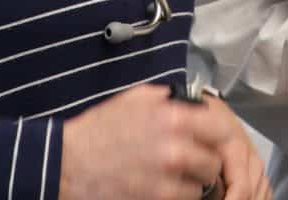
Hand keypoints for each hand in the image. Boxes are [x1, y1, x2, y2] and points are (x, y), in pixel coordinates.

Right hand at [60, 83, 262, 198]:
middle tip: (194, 163)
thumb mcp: (133, 99)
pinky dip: (178, 196)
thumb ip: (166, 98)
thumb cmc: (98, 130)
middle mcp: (175, 147)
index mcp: (172, 117)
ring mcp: (167, 178)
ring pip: (203, 185)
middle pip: (214, 161)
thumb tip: (189, 100)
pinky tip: (164, 189)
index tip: (213, 140)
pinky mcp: (157, 199)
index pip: (220, 127)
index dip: (219, 136)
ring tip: (177, 177)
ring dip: (194, 183)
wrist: (67, 164)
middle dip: (205, 162)